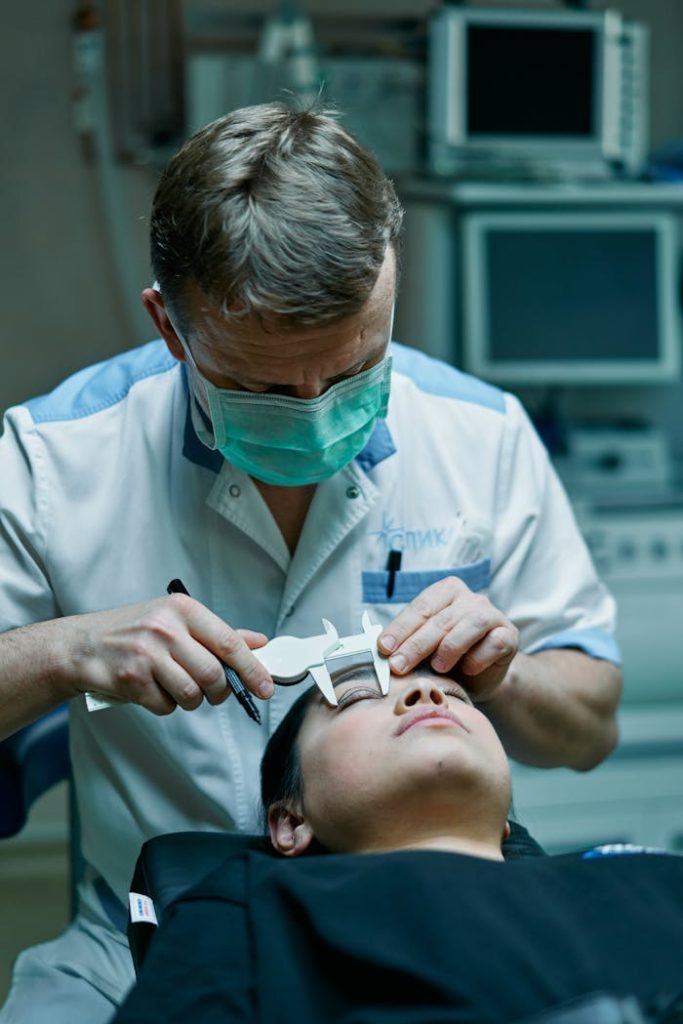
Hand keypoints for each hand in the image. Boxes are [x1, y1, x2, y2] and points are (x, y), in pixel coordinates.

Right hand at [66, 594, 272, 714]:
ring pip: (191, 694)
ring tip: (177, 687)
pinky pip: (166, 706)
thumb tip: (259, 643)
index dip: (252, 669)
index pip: (228, 643)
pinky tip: (153, 689)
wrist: (82, 645)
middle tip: (213, 692)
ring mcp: (146, 653)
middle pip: (213, 674)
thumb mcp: (177, 620)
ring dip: (190, 700)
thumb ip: (219, 633)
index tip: (265, 688)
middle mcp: (166, 628)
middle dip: (219, 691)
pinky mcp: (131, 678)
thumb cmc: (136, 631)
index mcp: (183, 609)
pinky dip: (165, 704)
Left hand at [377, 576, 518, 701]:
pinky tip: (468, 670)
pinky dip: (478, 657)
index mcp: (445, 591)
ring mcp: (492, 615)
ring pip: (468, 626)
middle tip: (398, 666)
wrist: (481, 678)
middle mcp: (470, 598)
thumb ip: (407, 642)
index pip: (420, 607)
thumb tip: (381, 650)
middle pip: (440, 619)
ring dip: (448, 648)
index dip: (400, 628)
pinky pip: (494, 643)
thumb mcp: (424, 647)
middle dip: (416, 645)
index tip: (383, 648)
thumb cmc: (447, 658)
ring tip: (436, 667)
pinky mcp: (509, 635)